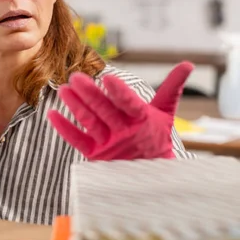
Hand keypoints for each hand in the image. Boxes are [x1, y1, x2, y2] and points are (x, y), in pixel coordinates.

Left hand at [47, 62, 193, 160]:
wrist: (151, 176)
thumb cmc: (156, 137)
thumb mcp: (166, 113)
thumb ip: (172, 88)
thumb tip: (189, 63)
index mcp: (143, 120)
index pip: (130, 104)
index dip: (120, 92)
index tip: (108, 77)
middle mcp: (126, 133)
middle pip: (105, 111)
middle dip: (90, 94)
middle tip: (75, 77)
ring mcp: (109, 145)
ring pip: (90, 122)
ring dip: (75, 106)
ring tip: (63, 89)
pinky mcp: (95, 155)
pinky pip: (77, 140)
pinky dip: (64, 128)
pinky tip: (51, 114)